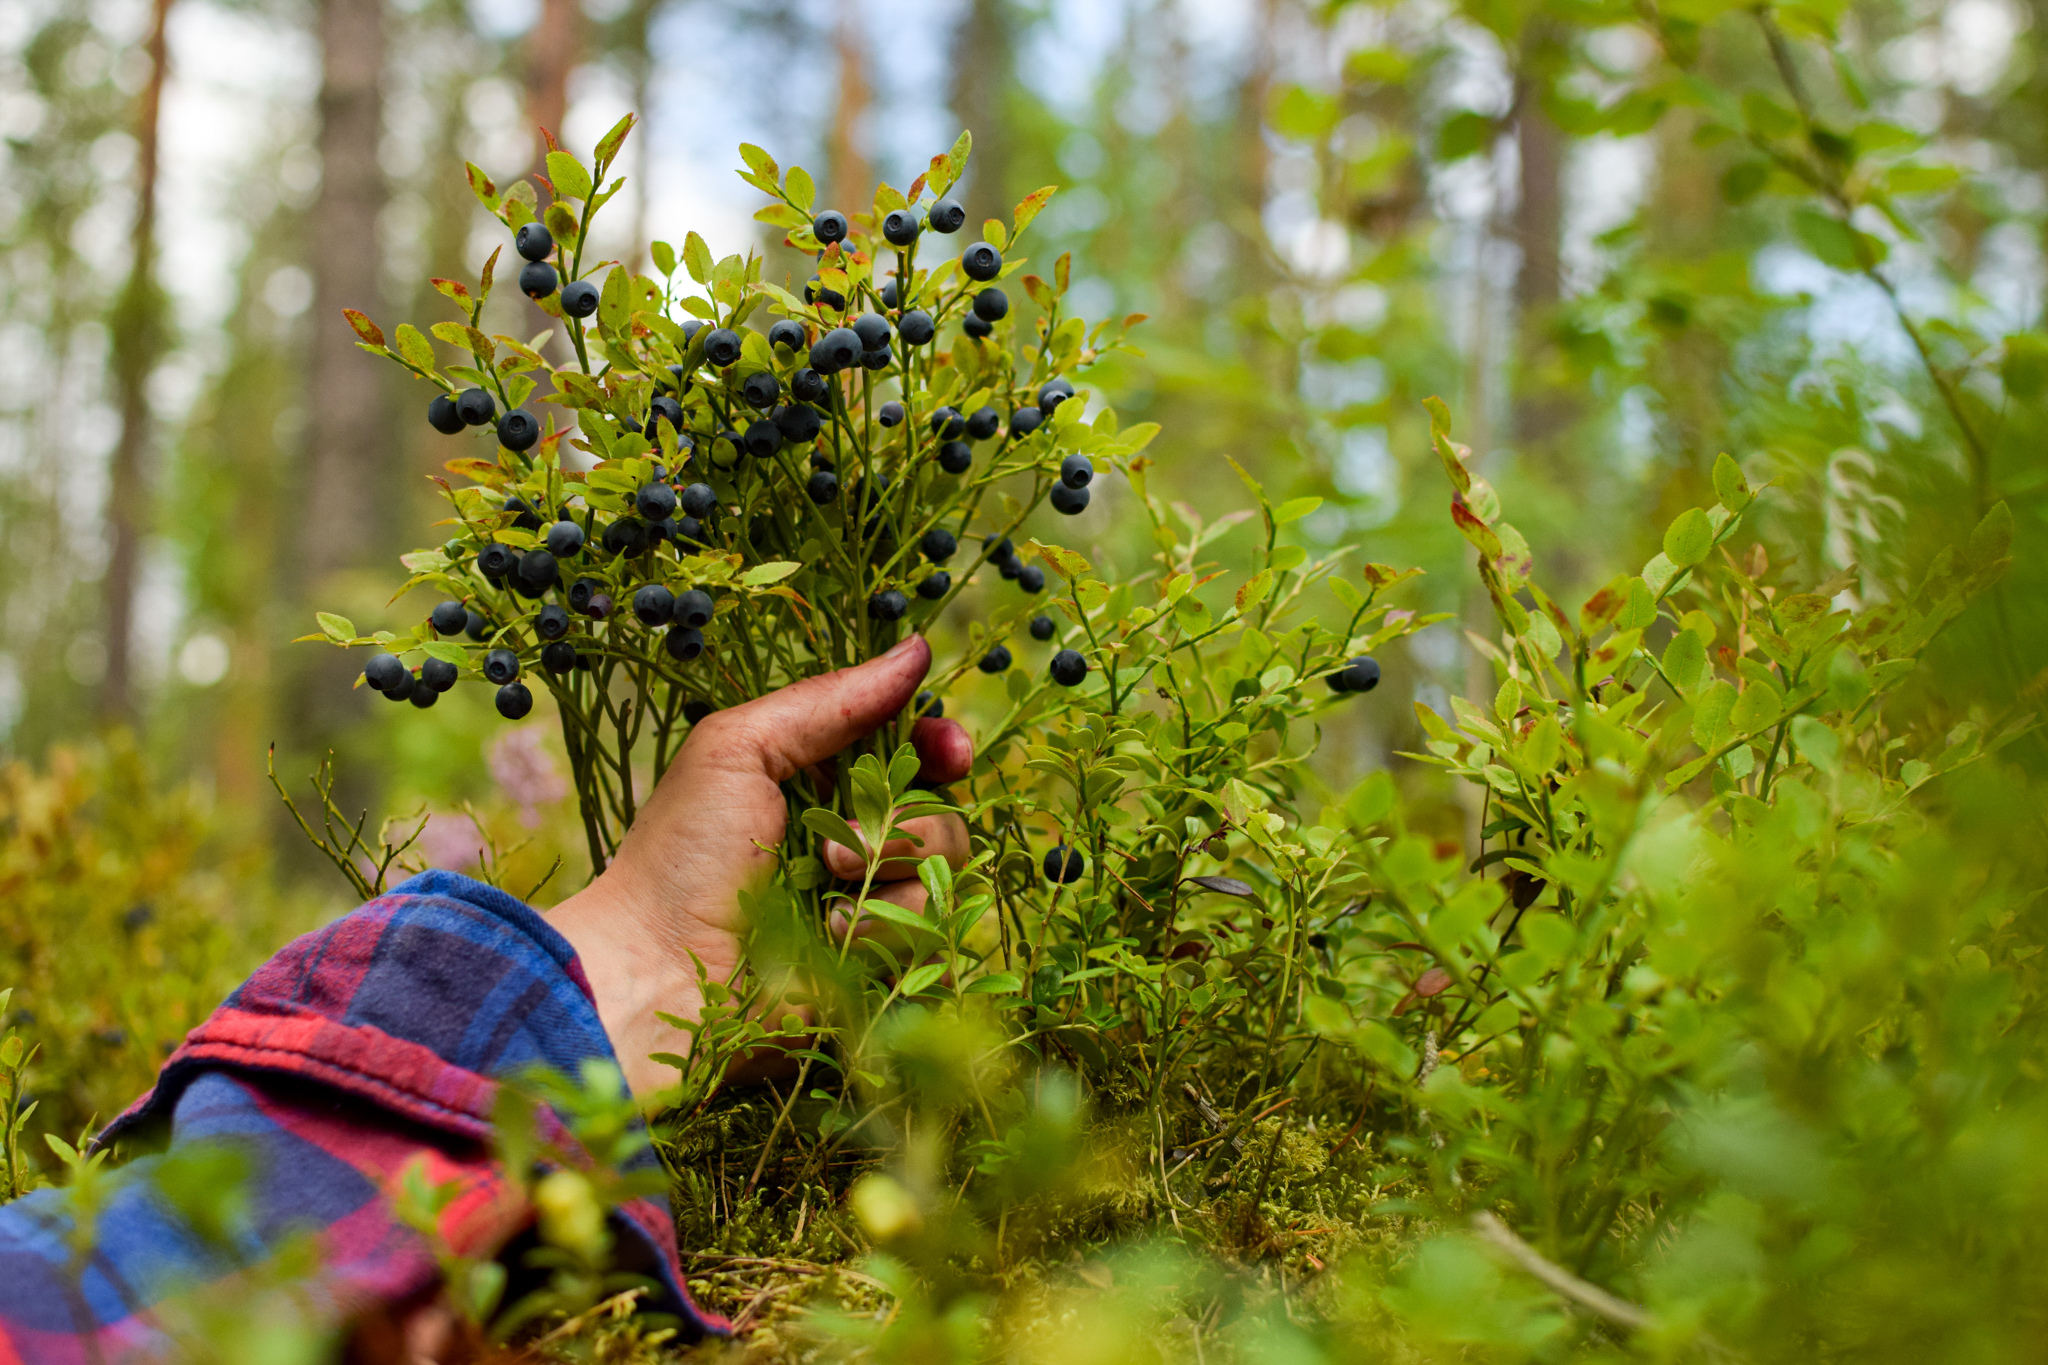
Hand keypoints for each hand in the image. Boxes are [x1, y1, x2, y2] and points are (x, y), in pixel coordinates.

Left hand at [549, 636, 972, 1100]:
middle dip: (914, 811)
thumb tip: (916, 650)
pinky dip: (885, 923)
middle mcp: (853, 837)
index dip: (938, 745)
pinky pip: (931, 926)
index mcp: (819, 779)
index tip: (945, 750)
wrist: (657, 973)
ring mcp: (870, 901)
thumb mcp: (739, 750)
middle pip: (943, 804)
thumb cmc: (682, 855)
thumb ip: (828, 701)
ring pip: (945, 864)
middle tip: (855, 831)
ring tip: (829, 880)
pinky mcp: (880, 958)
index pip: (912, 749)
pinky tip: (833, 932)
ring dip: (891, 864)